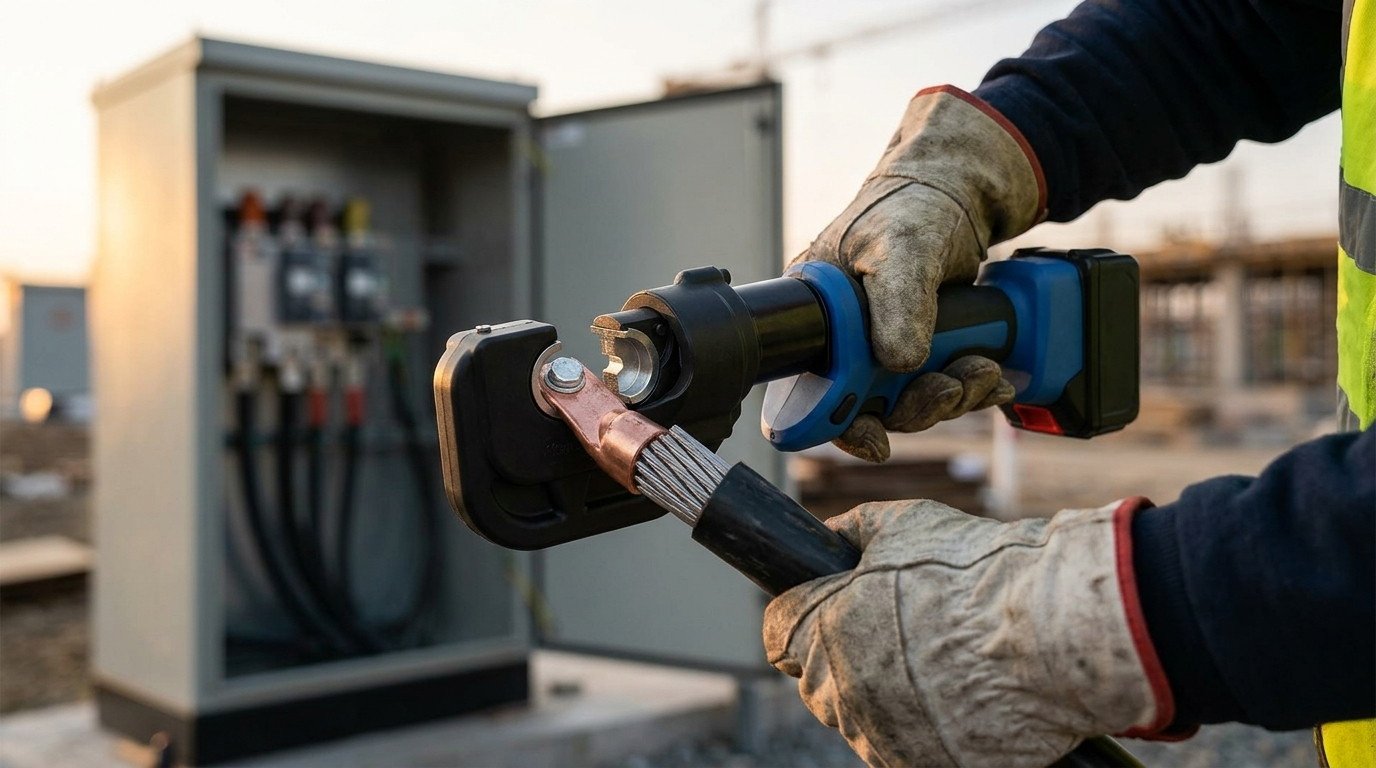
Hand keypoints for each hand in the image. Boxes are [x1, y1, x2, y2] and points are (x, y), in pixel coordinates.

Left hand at [763, 498, 1171, 767]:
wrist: (1056, 630)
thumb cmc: (979, 573)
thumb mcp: (905, 525)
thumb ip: (852, 531)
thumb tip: (828, 536)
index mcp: (825, 632)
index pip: (779, 634)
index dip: (801, 614)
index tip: (825, 606)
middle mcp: (845, 694)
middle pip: (818, 680)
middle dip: (844, 655)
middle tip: (898, 630)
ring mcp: (886, 739)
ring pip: (861, 719)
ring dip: (883, 695)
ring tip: (941, 661)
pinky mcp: (927, 766)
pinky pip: (907, 749)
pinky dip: (925, 727)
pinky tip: (961, 693)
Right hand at [793, 86, 1043, 460]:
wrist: (959, 193)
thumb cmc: (913, 206)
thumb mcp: (902, 246)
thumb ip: (898, 300)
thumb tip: (899, 361)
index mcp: (818, 317)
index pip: (808, 392)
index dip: (837, 423)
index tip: (875, 439)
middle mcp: (845, 340)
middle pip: (868, 408)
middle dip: (915, 408)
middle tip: (950, 387)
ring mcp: (884, 348)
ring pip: (910, 404)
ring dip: (951, 398)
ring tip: (983, 371)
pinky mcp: (922, 350)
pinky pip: (941, 388)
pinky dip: (970, 389)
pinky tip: (993, 376)